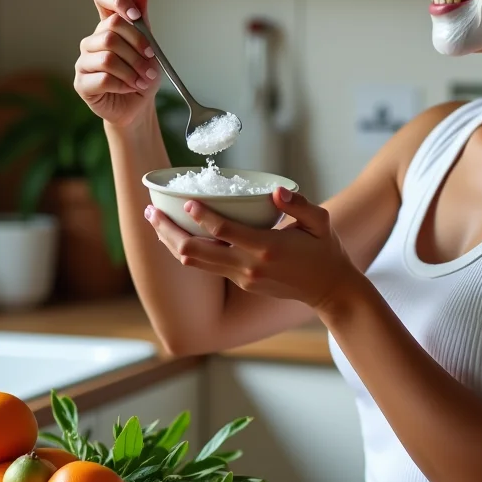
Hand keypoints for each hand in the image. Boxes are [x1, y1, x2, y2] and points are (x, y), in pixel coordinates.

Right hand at [74, 0, 161, 127]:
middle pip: (110, 31)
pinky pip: (103, 78)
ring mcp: (84, 62)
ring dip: (133, 70)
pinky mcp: (81, 83)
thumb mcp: (149, 47)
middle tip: (152, 65)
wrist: (138, 106)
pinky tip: (130, 88)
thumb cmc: (142, 75)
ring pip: (108, 57)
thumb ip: (142, 20)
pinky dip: (124, 84)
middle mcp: (92, 41)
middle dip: (137, 48)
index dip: (117, 1)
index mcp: (106, 27)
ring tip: (143, 80)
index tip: (135, 16)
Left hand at [142, 186, 358, 310]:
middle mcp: (248, 266)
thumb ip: (300, 205)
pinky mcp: (241, 282)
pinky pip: (207, 266)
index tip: (186, 202)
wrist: (330, 290)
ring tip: (155, 222)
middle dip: (169, 232)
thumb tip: (277, 191)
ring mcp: (242, 277)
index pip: (225, 232)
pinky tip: (177, 236)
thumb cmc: (325, 251)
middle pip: (195, 252)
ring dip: (171, 243)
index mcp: (267, 247)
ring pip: (195, 263)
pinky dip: (187, 251)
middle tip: (151, 212)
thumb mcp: (320, 222)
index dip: (203, 217)